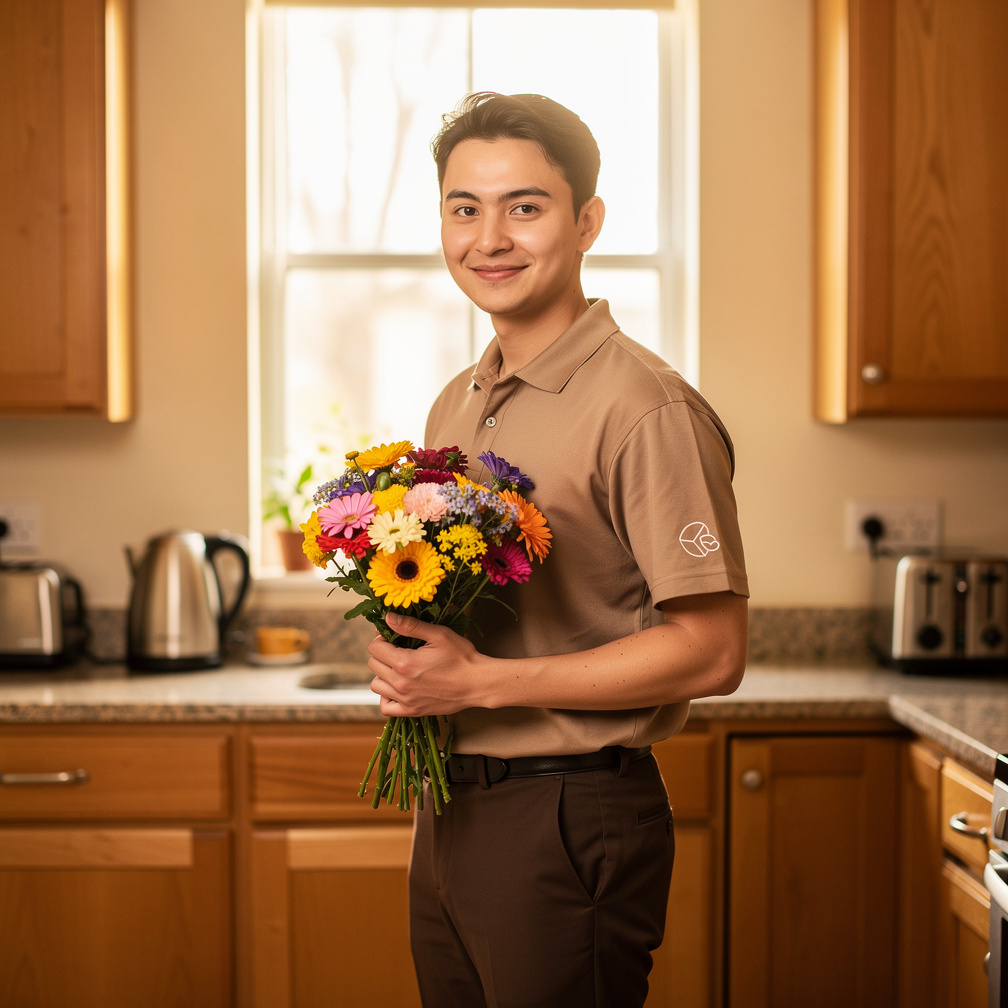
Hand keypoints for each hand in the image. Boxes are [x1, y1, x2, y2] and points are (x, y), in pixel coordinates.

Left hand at [366, 612, 484, 716]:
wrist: (478, 683)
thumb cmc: (462, 657)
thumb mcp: (439, 634)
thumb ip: (411, 625)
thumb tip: (388, 618)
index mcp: (405, 662)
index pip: (374, 648)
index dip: (382, 639)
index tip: (393, 637)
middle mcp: (401, 683)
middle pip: (373, 665)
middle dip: (382, 654)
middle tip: (398, 649)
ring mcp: (406, 699)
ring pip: (376, 685)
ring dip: (383, 674)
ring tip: (399, 668)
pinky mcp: (413, 711)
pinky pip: (386, 707)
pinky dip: (387, 697)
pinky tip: (398, 687)